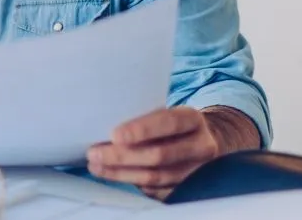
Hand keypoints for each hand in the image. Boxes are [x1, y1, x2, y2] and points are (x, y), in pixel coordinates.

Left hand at [87, 107, 219, 199]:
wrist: (206, 140)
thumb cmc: (173, 123)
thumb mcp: (166, 111)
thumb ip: (145, 117)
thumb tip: (106, 127)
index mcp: (192, 119)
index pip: (169, 123)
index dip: (142, 129)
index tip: (115, 135)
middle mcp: (200, 146)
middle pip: (159, 155)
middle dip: (122, 156)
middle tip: (95, 154)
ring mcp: (196, 171)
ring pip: (156, 177)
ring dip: (121, 173)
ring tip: (97, 167)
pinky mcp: (187, 188)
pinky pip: (156, 190)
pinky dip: (132, 183)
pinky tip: (113, 176)